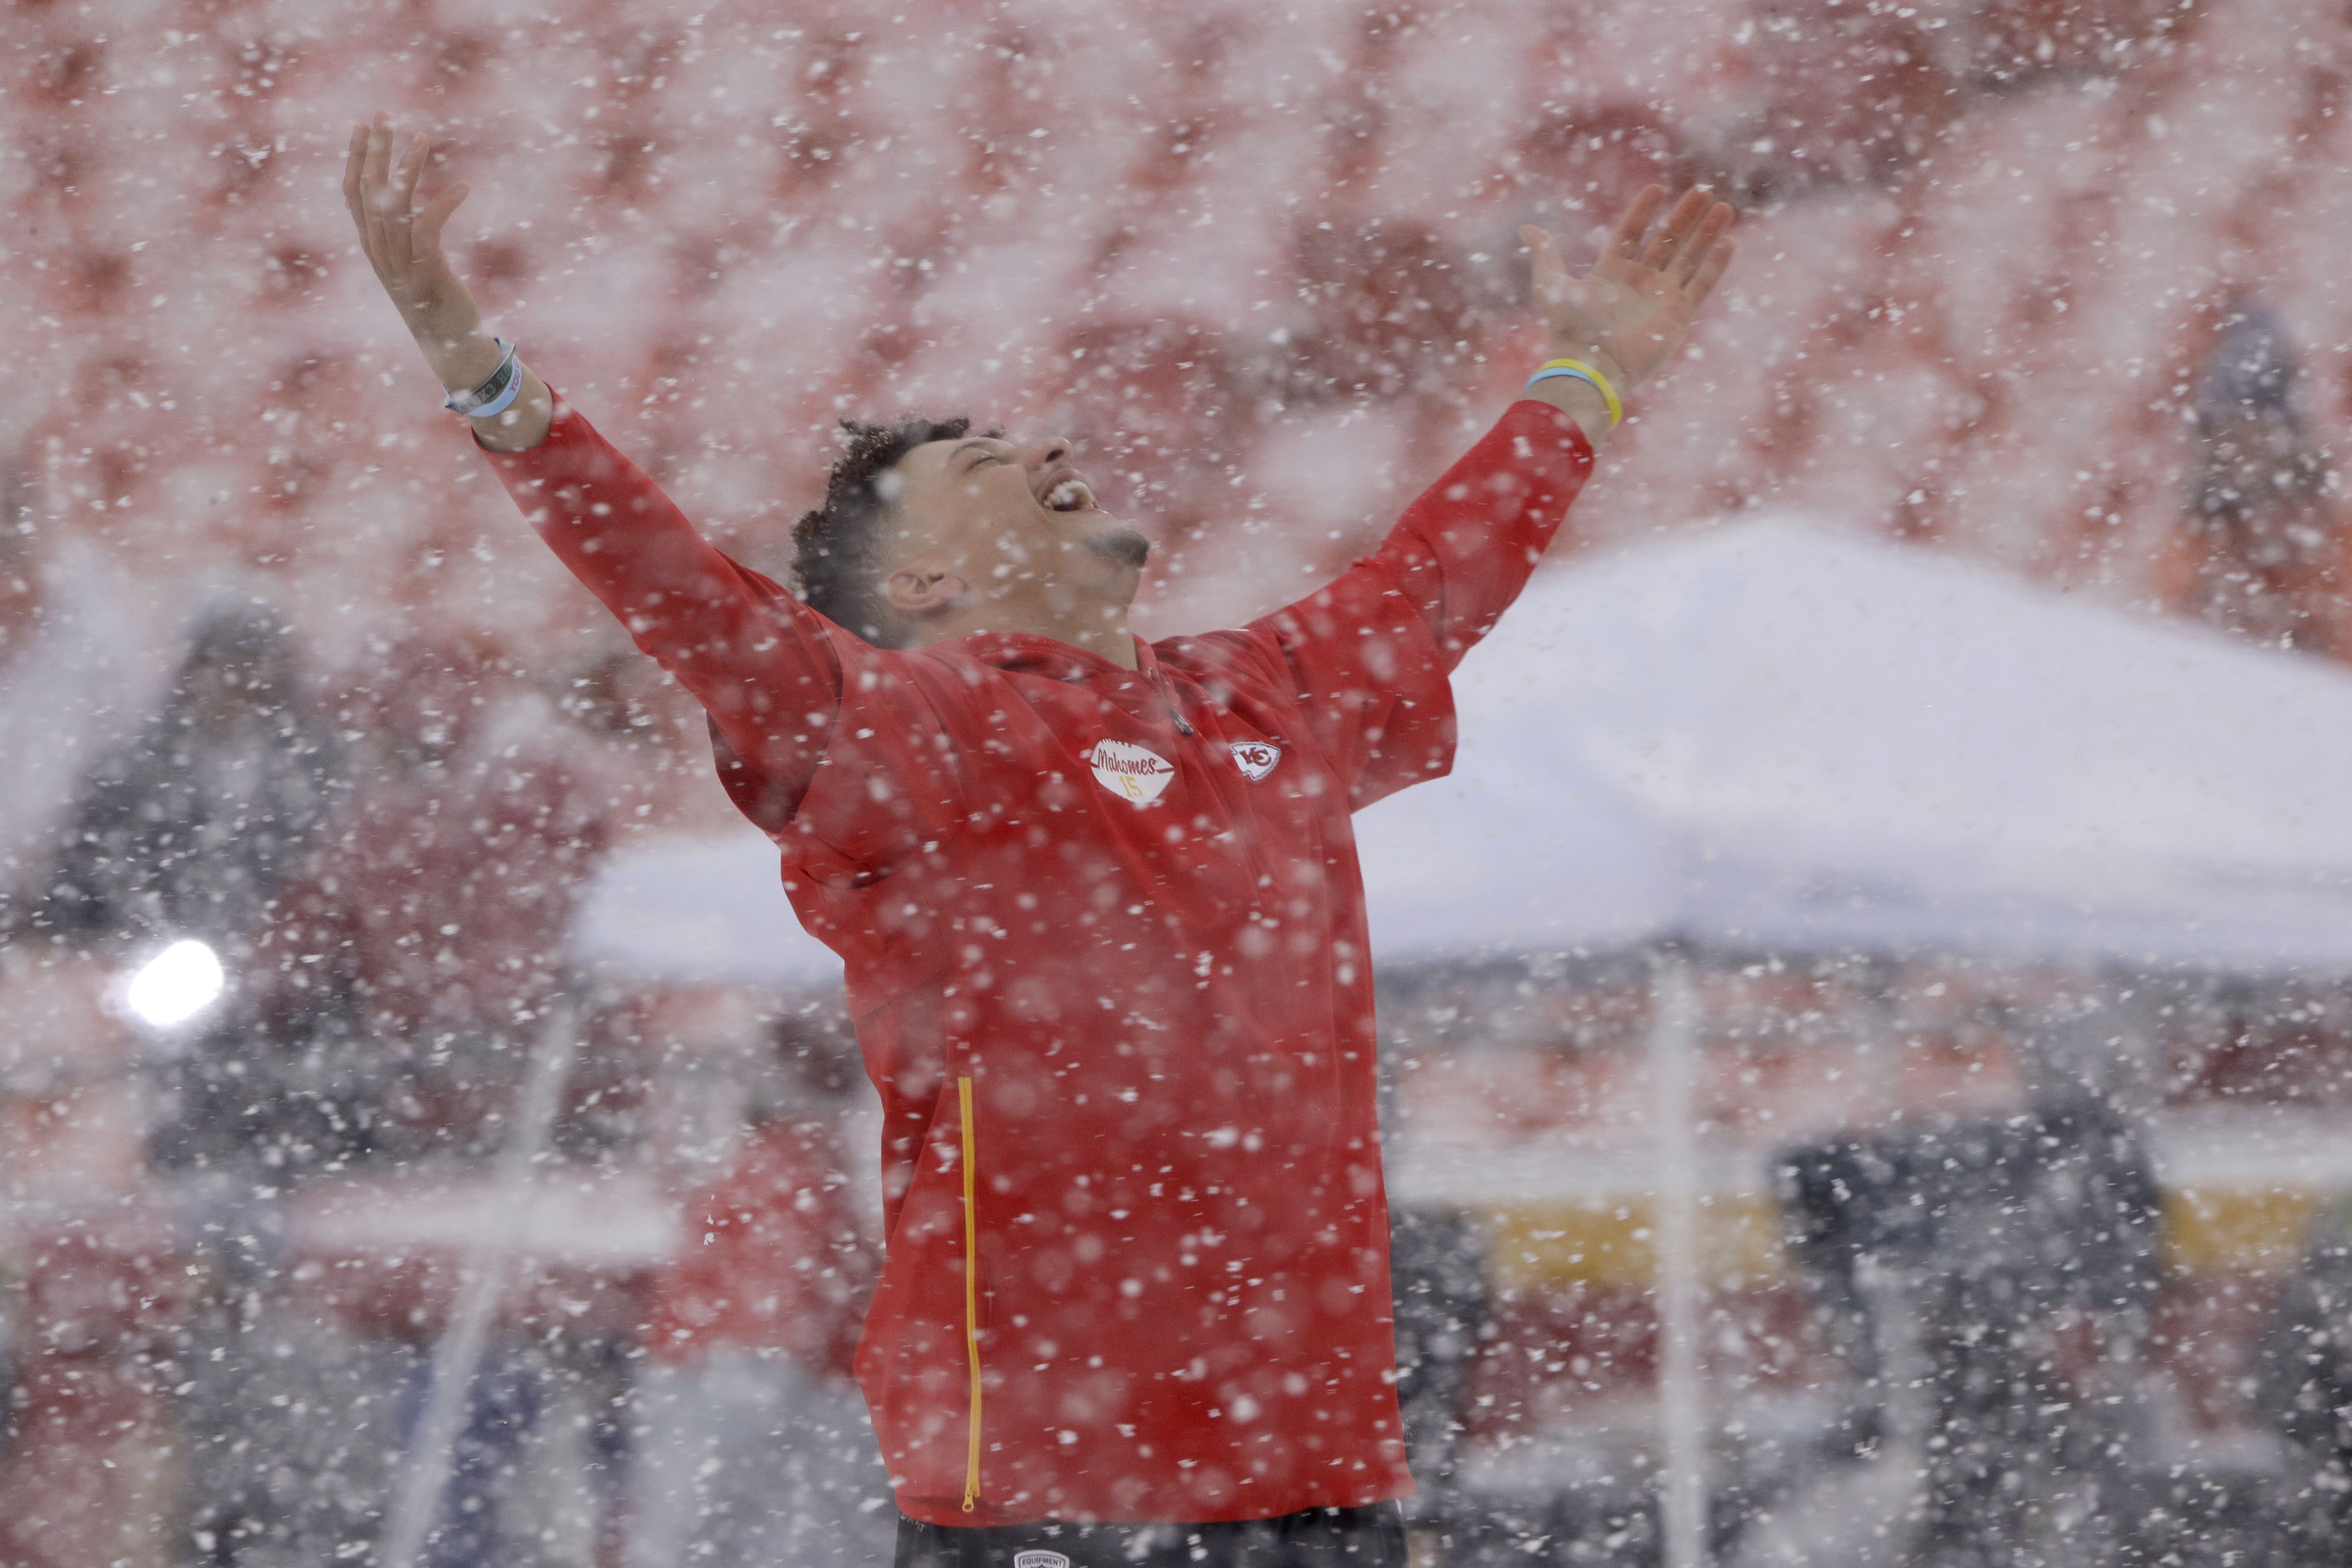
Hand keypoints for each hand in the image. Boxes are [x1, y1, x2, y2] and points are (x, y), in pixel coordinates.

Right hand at [342, 113, 487, 367]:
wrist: (448, 344)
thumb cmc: (433, 297)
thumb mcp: (409, 260)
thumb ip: (400, 231)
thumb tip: (397, 201)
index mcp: (371, 244)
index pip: (353, 193)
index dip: (355, 158)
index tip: (362, 125)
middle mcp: (379, 250)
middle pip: (370, 191)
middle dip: (375, 150)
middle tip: (384, 116)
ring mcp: (400, 262)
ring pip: (395, 206)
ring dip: (408, 169)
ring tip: (422, 139)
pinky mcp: (426, 272)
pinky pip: (430, 230)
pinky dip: (444, 205)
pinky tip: (463, 187)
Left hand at [1522, 186, 1735, 392]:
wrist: (1592, 367)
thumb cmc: (1571, 330)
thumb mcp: (1552, 287)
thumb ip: (1545, 256)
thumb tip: (1526, 228)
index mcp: (1611, 272)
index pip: (1631, 233)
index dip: (1643, 211)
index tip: (1657, 188)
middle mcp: (1639, 283)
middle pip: (1667, 240)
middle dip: (1685, 215)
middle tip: (1703, 189)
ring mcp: (1661, 298)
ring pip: (1689, 257)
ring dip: (1707, 233)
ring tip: (1724, 208)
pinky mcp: (1678, 316)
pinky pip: (1702, 285)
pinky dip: (1715, 265)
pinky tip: (1729, 242)